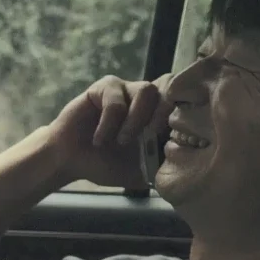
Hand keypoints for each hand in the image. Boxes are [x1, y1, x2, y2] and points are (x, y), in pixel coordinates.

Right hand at [47, 74, 173, 188]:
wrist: (70, 159)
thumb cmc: (105, 164)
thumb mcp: (140, 172)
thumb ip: (161, 169)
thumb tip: (189, 173)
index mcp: (158, 115)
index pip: (183, 102)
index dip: (185, 115)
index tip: (176, 139)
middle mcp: (145, 98)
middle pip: (170, 86)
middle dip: (166, 111)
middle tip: (154, 134)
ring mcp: (125, 90)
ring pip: (146, 90)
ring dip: (136, 119)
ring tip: (122, 141)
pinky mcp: (104, 87)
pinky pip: (115, 100)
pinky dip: (109, 123)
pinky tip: (100, 140)